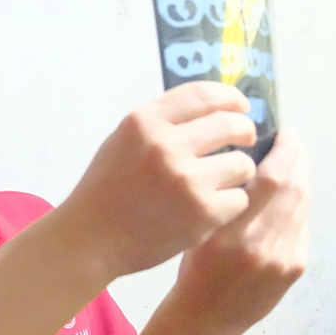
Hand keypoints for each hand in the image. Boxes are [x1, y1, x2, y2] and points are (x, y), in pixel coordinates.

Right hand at [63, 82, 258, 275]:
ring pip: (243, 164)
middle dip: (245, 132)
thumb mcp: (122, 142)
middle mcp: (165, 145)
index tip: (241, 106)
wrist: (90, 239)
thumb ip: (161, 124)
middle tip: (244, 141)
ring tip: (216, 184)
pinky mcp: (203, 212)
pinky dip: (228, 206)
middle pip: (232, 124)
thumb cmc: (107, 190)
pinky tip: (206, 211)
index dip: (230, 97)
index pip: (202, 94)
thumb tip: (215, 110)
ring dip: (236, 174)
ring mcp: (186, 179)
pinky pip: (240, 199)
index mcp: (142, 122)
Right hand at [171, 125, 309, 334]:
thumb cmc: (189, 269)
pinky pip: (302, 226)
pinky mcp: (295, 267)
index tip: (283, 131)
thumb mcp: (195, 230)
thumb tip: (247, 161)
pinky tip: (286, 197)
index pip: (271, 181)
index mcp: (229, 234)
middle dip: (298, 158)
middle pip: (296, 188)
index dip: (285, 151)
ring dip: (301, 178)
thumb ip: (222, 200)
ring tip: (290, 161)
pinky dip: (298, 204)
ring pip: (303, 205)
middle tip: (290, 138)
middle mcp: (261, 245)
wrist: (204, 318)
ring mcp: (283, 258)